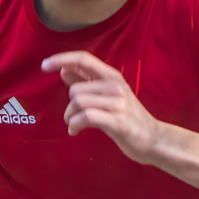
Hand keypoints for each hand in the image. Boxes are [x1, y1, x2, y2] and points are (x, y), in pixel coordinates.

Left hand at [43, 52, 166, 162]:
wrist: (154, 139)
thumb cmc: (128, 117)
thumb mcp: (108, 95)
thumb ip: (87, 82)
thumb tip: (64, 70)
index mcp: (112, 76)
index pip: (84, 59)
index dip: (62, 59)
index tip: (44, 65)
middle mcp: (115, 85)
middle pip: (75, 89)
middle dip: (68, 106)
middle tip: (72, 118)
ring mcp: (118, 103)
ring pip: (78, 102)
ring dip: (70, 117)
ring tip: (74, 125)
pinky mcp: (117, 121)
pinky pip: (85, 117)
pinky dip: (74, 125)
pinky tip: (74, 131)